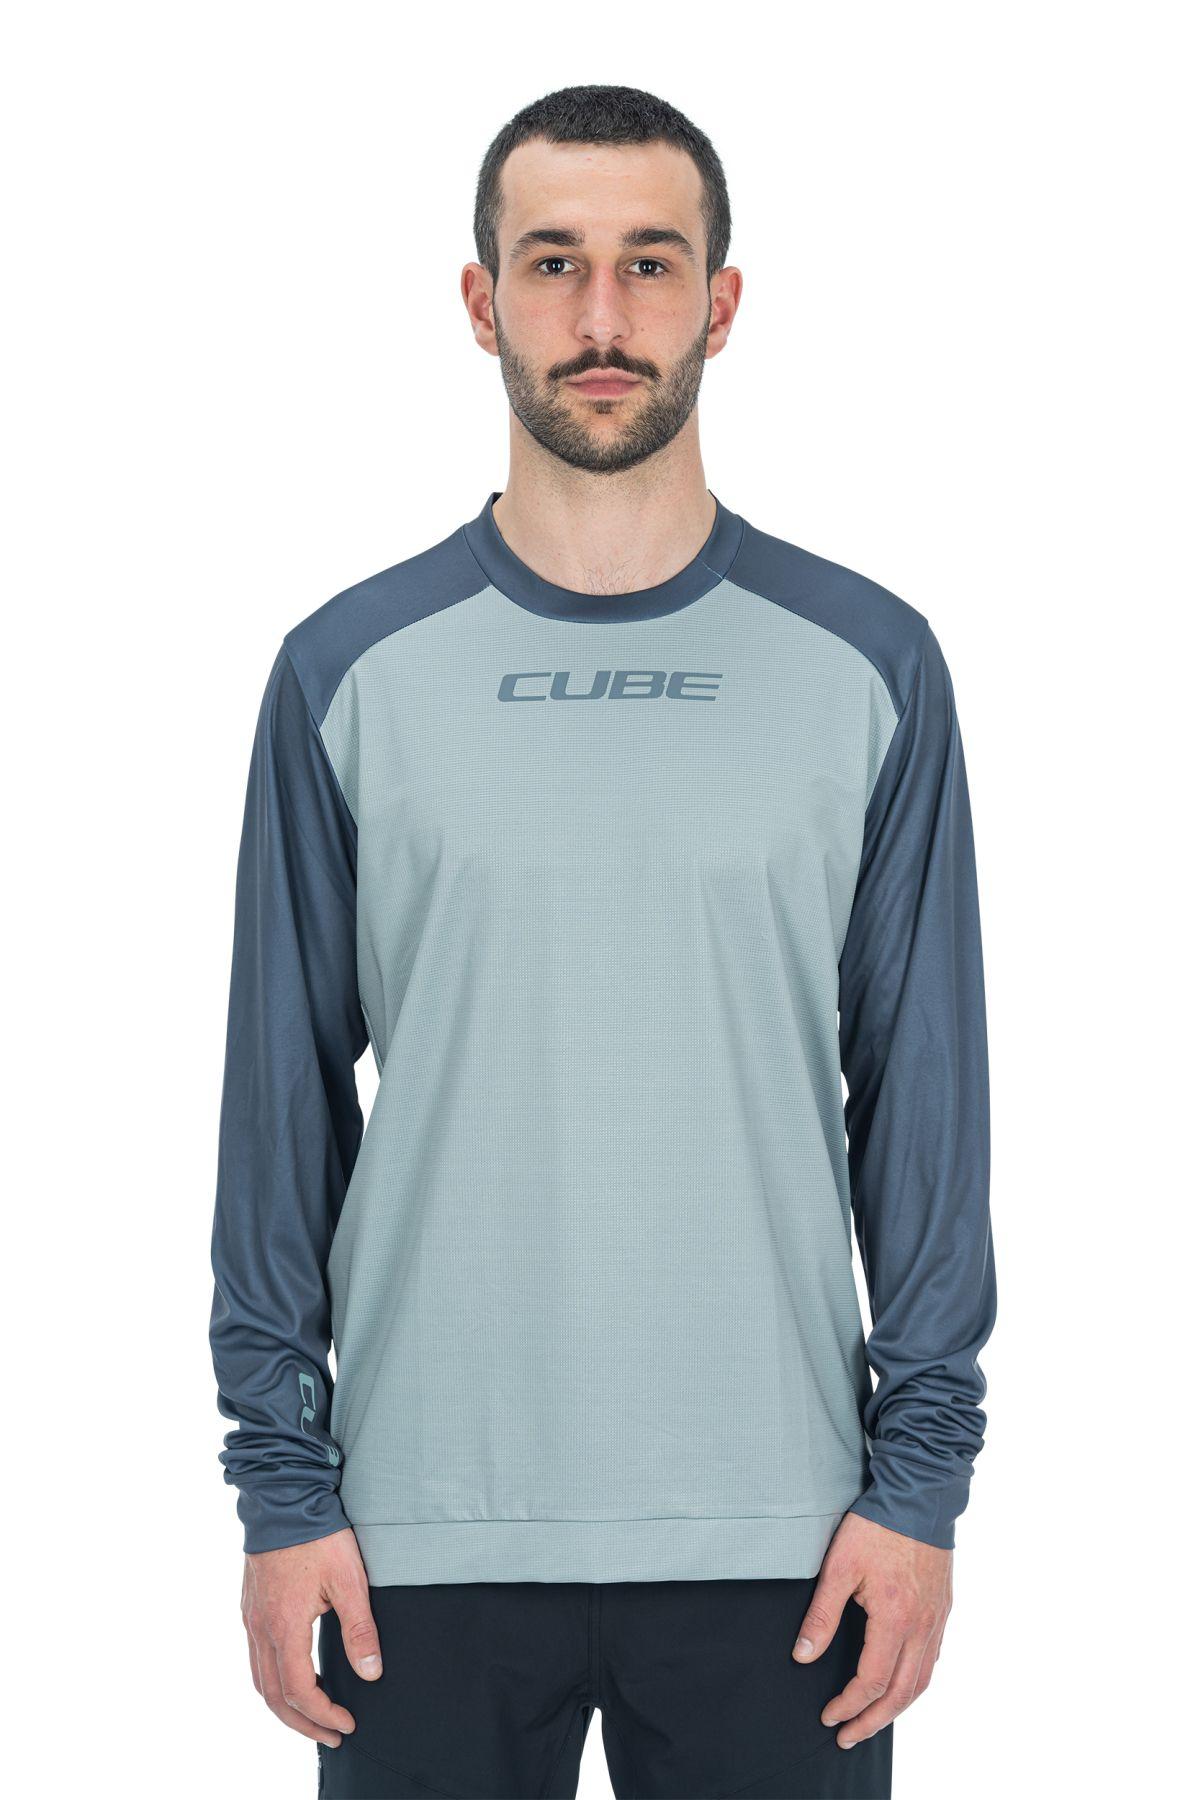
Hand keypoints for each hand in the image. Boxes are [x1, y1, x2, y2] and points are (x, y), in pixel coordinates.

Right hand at [241, 1526, 382, 1748]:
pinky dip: (273, 1680)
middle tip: (330, 1735)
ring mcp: (252, 1617)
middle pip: (273, 1697)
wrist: (284, 1496)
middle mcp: (261, 1628)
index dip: (323, 1715)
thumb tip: (371, 1673)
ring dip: (285, 1705)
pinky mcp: (250, 1605)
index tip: (347, 1724)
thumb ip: (360, 1630)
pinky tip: (292, 1676)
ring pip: (260, 1679)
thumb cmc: (318, 1535)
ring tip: (312, 1716)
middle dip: (302, 1723)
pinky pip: (255, 1657)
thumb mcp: (349, 1580)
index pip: (300, 1691)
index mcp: (285, 1627)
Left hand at [791, 1512, 951, 1747]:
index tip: (829, 1716)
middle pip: (901, 1694)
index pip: (872, 1681)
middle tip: (848, 1737)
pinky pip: (933, 1660)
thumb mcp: (839, 1567)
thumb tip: (803, 1657)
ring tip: (872, 1721)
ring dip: (896, 1708)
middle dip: (873, 1721)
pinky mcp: (943, 1608)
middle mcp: (922, 1627)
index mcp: (896, 1619)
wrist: (920, 1494)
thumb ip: (822, 1616)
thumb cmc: (877, 1527)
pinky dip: (915, 1683)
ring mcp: (937, 1619)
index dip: (849, 1705)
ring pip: (922, 1681)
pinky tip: (900, 1684)